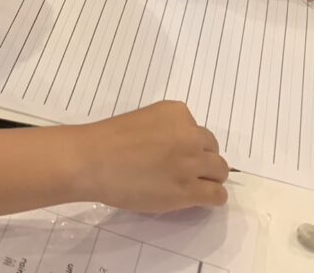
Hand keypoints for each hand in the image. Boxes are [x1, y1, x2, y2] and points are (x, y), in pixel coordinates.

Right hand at [80, 101, 228, 213]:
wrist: (93, 160)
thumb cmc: (108, 141)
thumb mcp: (145, 121)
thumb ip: (166, 131)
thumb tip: (175, 152)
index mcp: (178, 113)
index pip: (199, 132)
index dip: (190, 146)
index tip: (175, 156)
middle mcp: (190, 134)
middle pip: (213, 150)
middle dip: (203, 161)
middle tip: (184, 173)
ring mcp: (191, 162)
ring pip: (220, 171)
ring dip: (210, 179)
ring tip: (193, 188)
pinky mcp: (189, 190)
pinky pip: (217, 194)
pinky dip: (213, 198)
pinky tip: (202, 201)